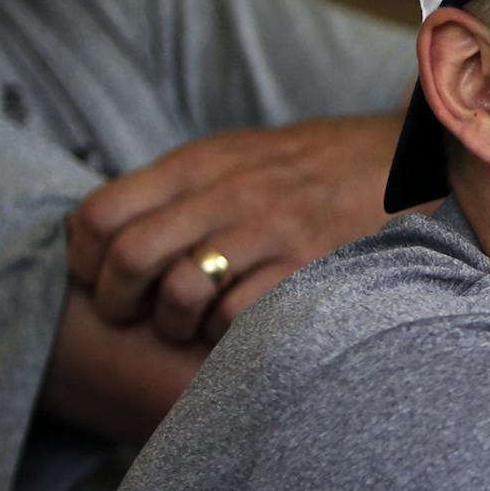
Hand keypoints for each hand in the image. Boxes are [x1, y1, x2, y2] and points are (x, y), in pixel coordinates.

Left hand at [66, 114, 399, 345]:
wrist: (407, 155)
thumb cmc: (313, 166)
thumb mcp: (240, 154)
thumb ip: (181, 185)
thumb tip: (107, 226)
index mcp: (202, 162)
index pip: (102, 211)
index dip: (82, 258)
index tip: (93, 278)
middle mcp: (230, 192)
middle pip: (131, 256)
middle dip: (115, 301)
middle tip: (128, 316)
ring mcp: (270, 230)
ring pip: (179, 291)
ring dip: (171, 324)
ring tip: (186, 327)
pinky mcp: (308, 266)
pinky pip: (237, 318)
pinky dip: (223, 336)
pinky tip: (235, 331)